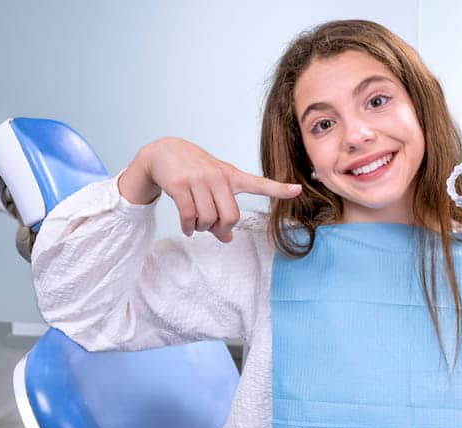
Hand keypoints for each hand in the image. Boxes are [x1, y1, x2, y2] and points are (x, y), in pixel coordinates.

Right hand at [125, 137, 301, 242]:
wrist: (164, 153)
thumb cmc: (194, 172)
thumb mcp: (213, 186)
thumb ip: (222, 212)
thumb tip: (227, 240)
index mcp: (231, 175)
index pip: (259, 183)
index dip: (278, 189)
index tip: (297, 189)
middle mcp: (218, 176)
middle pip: (230, 217)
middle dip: (221, 229)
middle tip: (212, 228)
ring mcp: (199, 179)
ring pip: (208, 219)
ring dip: (201, 229)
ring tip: (196, 225)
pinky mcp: (180, 184)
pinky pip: (189, 217)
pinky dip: (188, 228)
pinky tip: (187, 228)